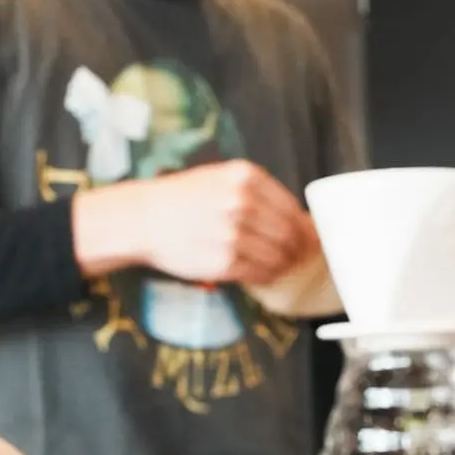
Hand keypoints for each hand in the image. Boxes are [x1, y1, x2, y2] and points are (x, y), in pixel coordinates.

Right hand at [72, 160, 317, 284]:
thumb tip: (302, 221)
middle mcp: (241, 202)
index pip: (291, 208)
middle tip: (299, 257)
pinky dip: (266, 277)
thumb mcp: (221, 179)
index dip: (305, 228)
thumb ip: (260, 194)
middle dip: (298, 249)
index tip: (310, 238)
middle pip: (289, 234)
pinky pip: (259, 274)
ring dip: (283, 265)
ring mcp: (232, 234)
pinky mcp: (223, 262)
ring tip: (279, 266)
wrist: (143, 219)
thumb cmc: (183, 199)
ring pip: (277, 257)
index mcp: (245, 177)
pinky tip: (262, 274)